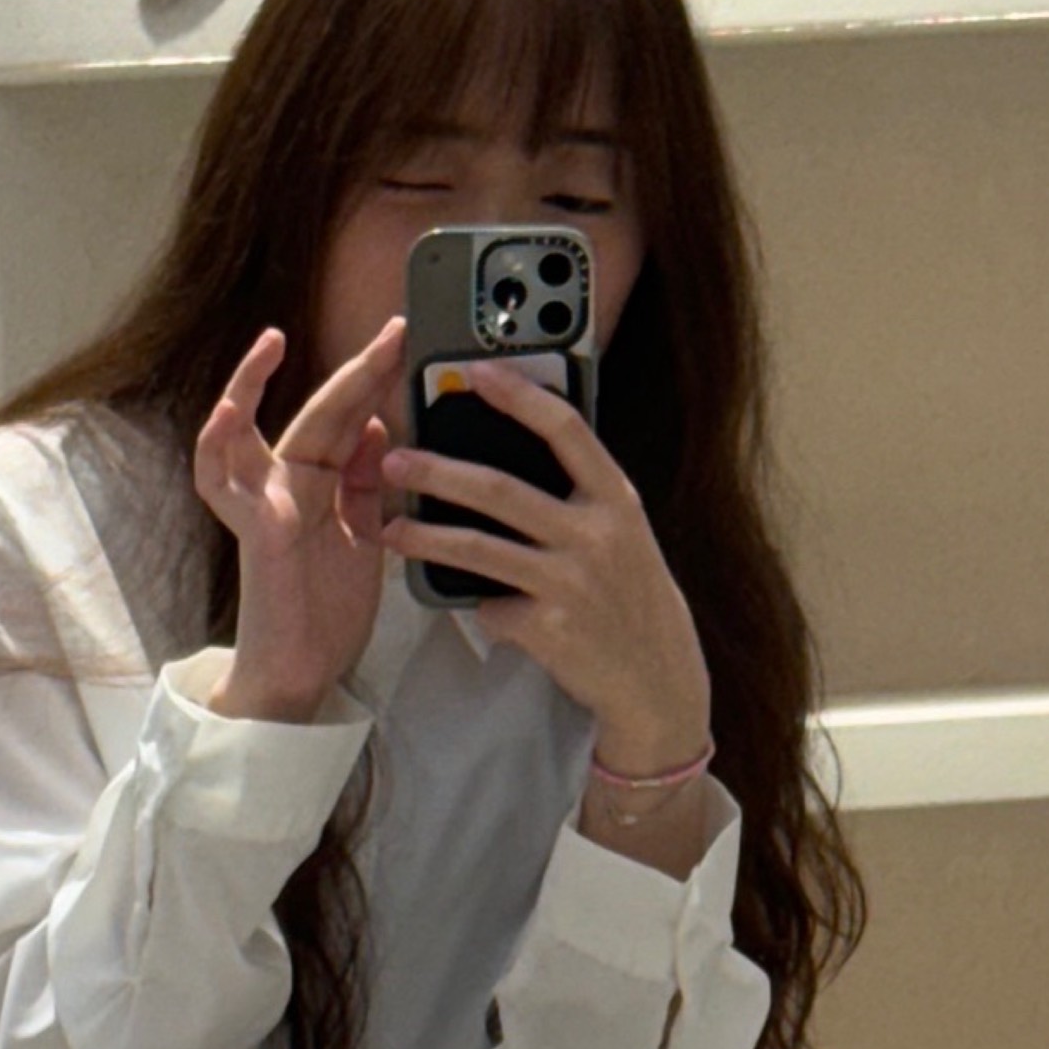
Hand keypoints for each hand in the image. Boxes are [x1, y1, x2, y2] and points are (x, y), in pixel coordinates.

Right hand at [193, 316, 406, 716]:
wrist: (305, 672)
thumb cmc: (326, 610)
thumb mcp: (363, 533)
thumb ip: (364, 482)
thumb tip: (374, 424)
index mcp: (318, 484)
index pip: (348, 419)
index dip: (374, 379)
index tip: (402, 340)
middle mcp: (286, 485)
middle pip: (316, 414)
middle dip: (354, 370)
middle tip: (392, 330)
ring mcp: (263, 504)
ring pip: (248, 432)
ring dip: (252, 384)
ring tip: (271, 342)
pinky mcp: (254, 531)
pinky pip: (222, 481)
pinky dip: (220, 443)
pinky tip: (231, 410)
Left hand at [378, 362, 712, 767]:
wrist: (657, 677)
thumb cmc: (629, 595)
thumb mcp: (622, 533)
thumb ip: (579, 495)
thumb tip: (516, 451)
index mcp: (615, 500)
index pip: (566, 430)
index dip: (521, 396)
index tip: (479, 371)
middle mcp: (596, 535)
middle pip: (500, 490)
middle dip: (438, 471)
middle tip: (395, 459)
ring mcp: (572, 583)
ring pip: (479, 549)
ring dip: (426, 536)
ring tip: (392, 529)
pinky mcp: (550, 629)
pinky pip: (491, 607)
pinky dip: (480, 605)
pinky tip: (476, 606)